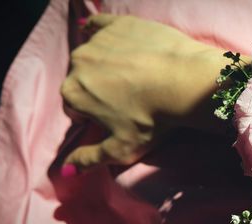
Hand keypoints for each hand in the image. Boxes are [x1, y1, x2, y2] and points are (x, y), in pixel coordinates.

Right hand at [61, 14, 228, 170]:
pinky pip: (102, 26)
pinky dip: (106, 34)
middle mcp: (78, 62)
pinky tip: (120, 43)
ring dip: (107, 65)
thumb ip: (89, 160)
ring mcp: (98, 40)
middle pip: (83, 81)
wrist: (184, 82)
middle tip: (130, 98)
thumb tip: (66, 171)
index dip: (94, 116)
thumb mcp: (121, 149)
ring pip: (95, 56)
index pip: (75, 108)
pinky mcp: (120, 24)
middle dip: (99, 90)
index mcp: (73, 93)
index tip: (116, 118)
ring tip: (136, 76)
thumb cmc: (153, 119)